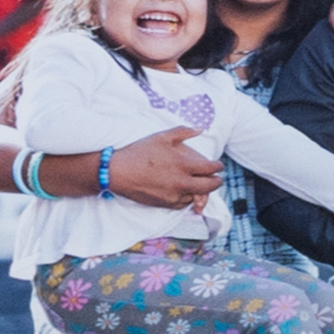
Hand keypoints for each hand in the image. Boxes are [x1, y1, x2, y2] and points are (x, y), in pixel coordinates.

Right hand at [107, 132, 222, 209]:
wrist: (116, 172)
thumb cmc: (138, 152)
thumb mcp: (161, 137)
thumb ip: (184, 131)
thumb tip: (201, 129)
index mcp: (183, 164)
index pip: (212, 168)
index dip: (218, 166)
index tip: (217, 165)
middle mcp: (181, 182)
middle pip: (210, 187)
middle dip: (216, 182)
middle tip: (215, 178)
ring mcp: (173, 195)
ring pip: (197, 196)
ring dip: (201, 190)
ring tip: (198, 183)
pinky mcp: (165, 204)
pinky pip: (183, 204)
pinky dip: (187, 198)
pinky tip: (184, 191)